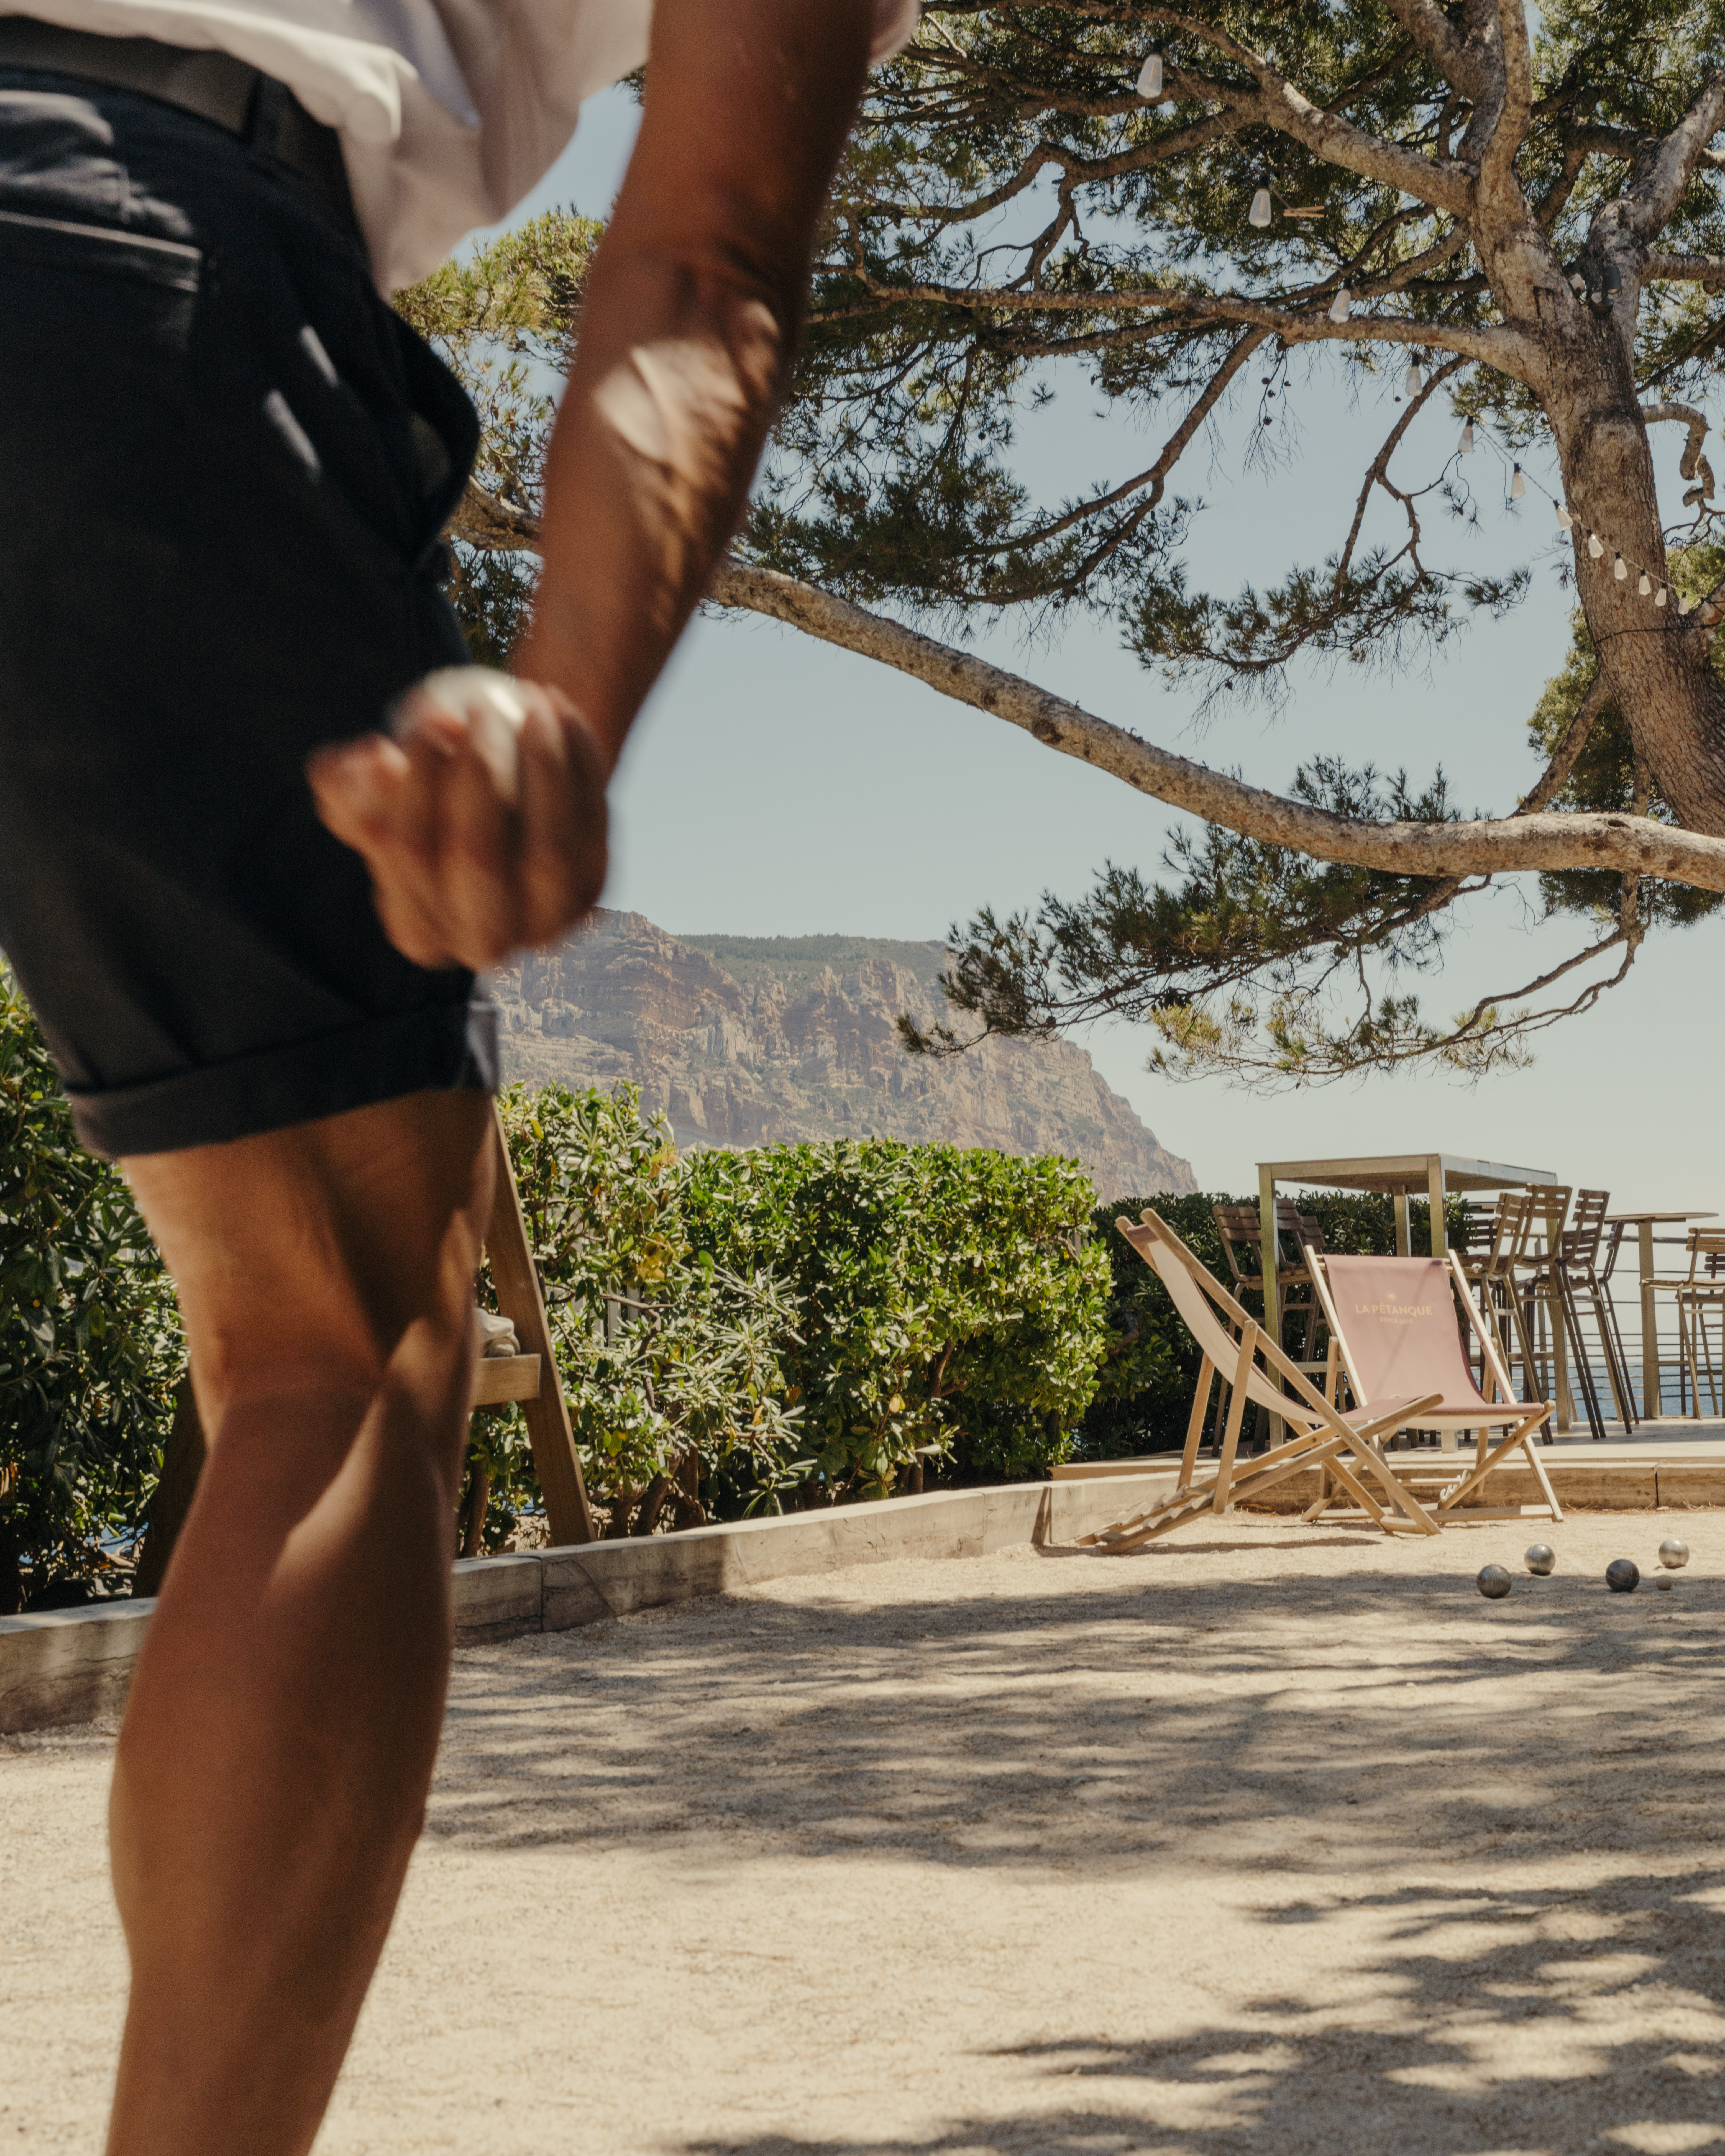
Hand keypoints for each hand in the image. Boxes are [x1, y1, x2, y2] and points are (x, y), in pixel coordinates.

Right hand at [308, 673, 608, 970]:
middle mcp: (482, 940)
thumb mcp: (381, 781)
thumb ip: (349, 783)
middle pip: (478, 857)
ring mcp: (544, 922)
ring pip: (548, 849)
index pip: (408, 852)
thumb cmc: (430, 788)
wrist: (509, 801)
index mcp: (417, 928)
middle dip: (475, 774)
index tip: (414, 725)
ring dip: (541, 767)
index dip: (408, 786)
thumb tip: (362, 764)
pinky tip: (558, 709)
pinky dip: (579, 761)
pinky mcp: (590, 890)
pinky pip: (592, 824)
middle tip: (472, 712)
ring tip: (530, 702)